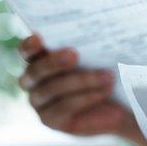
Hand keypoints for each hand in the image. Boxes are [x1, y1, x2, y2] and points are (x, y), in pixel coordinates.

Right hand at [18, 35, 146, 145]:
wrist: (119, 104)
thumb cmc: (104, 70)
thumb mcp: (97, 54)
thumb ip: (87, 43)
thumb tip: (95, 25)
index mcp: (39, 59)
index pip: (26, 51)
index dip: (29, 45)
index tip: (39, 37)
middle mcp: (33, 81)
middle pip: (35, 71)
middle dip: (54, 62)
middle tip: (74, 54)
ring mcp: (39, 103)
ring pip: (52, 89)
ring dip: (81, 81)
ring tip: (107, 76)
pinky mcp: (50, 120)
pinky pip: (65, 107)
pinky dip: (87, 97)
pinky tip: (105, 90)